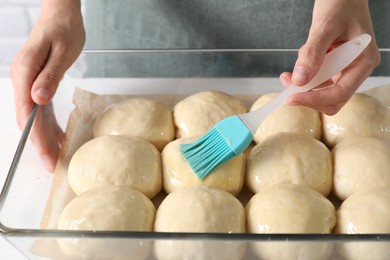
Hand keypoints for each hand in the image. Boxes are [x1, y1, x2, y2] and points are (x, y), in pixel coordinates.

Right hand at [10, 0, 84, 171]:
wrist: (61, 15)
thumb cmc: (63, 29)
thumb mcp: (61, 52)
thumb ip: (49, 76)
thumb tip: (38, 99)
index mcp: (26, 72)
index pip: (28, 112)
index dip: (36, 136)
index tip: (46, 153)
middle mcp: (23, 80)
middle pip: (29, 119)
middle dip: (39, 144)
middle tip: (52, 164)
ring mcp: (29, 83)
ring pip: (35, 118)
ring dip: (44, 138)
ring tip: (56, 157)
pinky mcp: (38, 84)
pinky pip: (42, 110)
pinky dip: (49, 125)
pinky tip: (58, 137)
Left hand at [280, 0, 379, 114]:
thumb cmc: (340, 3)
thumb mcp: (324, 27)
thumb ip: (313, 54)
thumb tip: (300, 80)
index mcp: (363, 62)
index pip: (339, 93)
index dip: (314, 100)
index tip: (291, 98)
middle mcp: (356, 69)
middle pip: (331, 99)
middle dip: (307, 95)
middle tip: (287, 84)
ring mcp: (345, 68)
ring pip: (322, 90)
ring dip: (303, 84)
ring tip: (292, 68)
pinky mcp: (334, 65)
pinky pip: (318, 78)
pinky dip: (305, 75)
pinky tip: (301, 60)